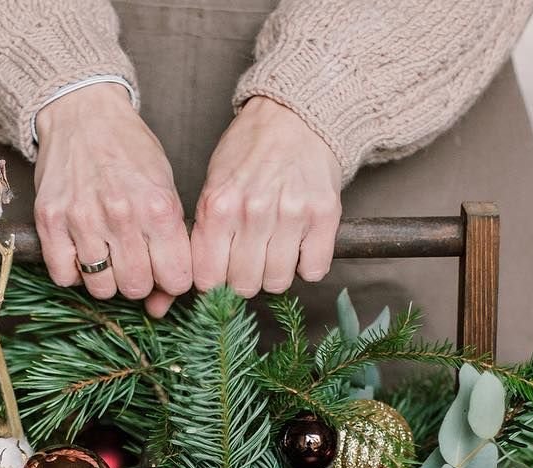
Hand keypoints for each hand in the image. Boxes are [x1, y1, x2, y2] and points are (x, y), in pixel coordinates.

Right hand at [34, 83, 191, 316]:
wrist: (83, 113)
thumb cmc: (129, 153)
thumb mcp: (164, 190)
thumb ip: (171, 247)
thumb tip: (162, 306)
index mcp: (158, 206)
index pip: (176, 279)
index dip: (172, 279)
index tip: (164, 268)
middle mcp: (121, 215)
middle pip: (137, 288)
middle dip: (139, 280)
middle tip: (133, 259)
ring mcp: (82, 219)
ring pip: (101, 289)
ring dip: (105, 279)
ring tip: (106, 253)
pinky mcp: (50, 221)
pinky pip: (64, 277)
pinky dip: (73, 272)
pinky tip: (81, 251)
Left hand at [191, 96, 342, 296]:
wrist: (295, 116)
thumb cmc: (250, 151)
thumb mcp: (214, 184)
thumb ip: (208, 229)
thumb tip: (208, 278)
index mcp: (219, 206)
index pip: (209, 278)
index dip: (215, 283)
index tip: (222, 274)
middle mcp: (254, 212)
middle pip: (244, 286)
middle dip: (246, 279)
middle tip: (251, 260)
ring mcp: (291, 214)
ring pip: (277, 282)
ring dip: (276, 274)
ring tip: (276, 250)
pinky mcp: (324, 215)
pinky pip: (313, 270)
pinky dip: (307, 265)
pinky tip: (300, 246)